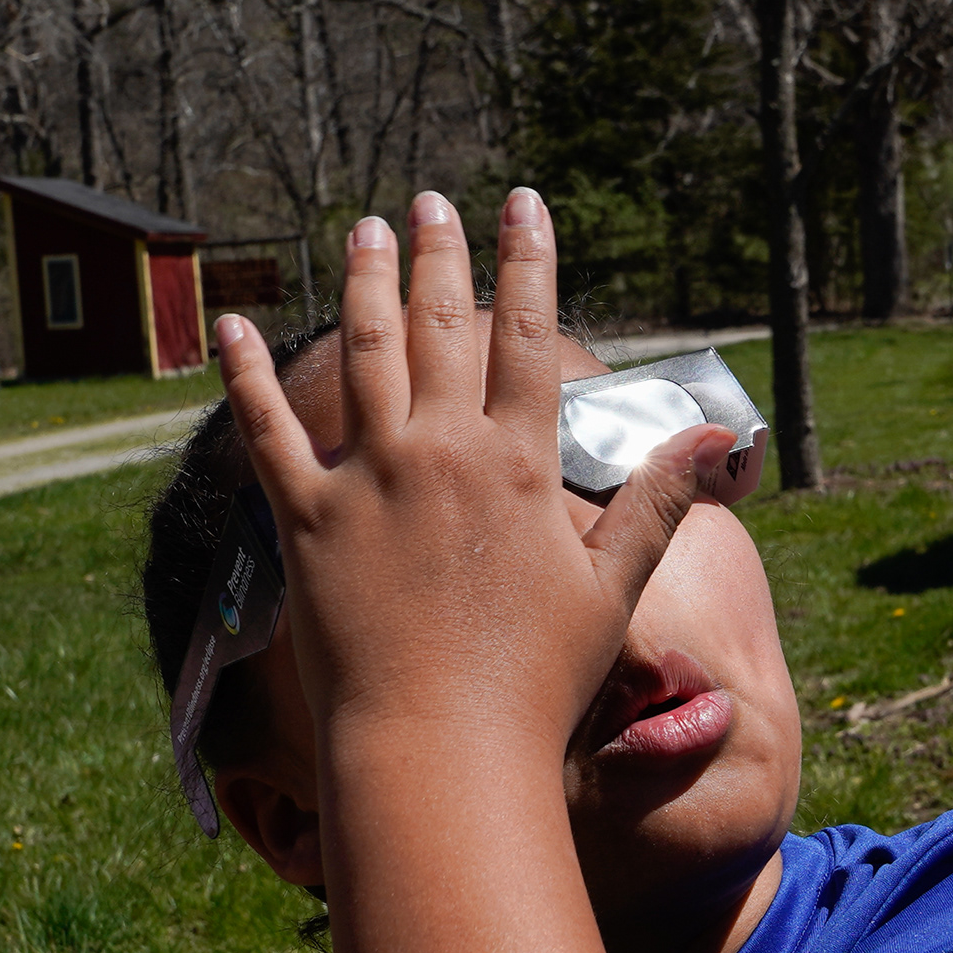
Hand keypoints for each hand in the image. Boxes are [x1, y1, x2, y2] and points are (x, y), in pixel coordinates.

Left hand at [215, 188, 733, 755]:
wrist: (438, 749)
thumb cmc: (535, 684)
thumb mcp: (611, 591)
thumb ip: (657, 503)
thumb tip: (722, 438)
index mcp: (517, 464)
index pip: (528, 335)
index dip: (528, 260)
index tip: (523, 203)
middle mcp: (441, 453)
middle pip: (441, 324)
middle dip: (439, 252)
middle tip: (429, 202)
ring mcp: (367, 481)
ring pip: (363, 352)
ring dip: (362, 283)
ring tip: (362, 230)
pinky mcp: (302, 521)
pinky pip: (264, 429)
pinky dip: (245, 373)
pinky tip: (231, 324)